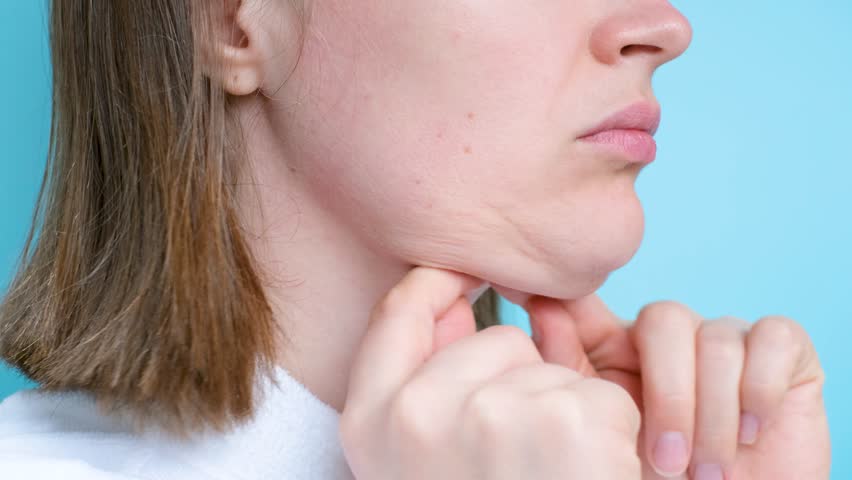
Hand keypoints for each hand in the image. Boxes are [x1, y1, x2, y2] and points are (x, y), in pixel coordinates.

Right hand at [340, 268, 642, 479]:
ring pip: (553, 370)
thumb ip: (424, 379)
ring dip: (567, 420)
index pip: (398, 310)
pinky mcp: (564, 425)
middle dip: (522, 386)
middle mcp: (416, 414)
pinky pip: (602, 397)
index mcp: (371, 424)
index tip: (466, 276)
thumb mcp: (421, 460)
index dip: (436, 283)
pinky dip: (611, 439)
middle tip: (519, 466)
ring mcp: (489, 415)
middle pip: (496, 340)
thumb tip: (453, 301)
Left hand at [524, 295, 830, 479]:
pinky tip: (751, 432)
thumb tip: (542, 307)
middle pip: (665, 319)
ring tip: (710, 472)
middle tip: (667, 464)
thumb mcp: (608, 434)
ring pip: (717, 340)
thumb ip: (573, 371)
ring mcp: (726, 337)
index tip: (546, 312)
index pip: (599, 305)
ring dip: (714, 415)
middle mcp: (673, 336)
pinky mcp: (781, 348)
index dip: (578, 306)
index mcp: (621, 348)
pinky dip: (760, 388)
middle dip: (669, 396)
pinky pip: (773, 339)